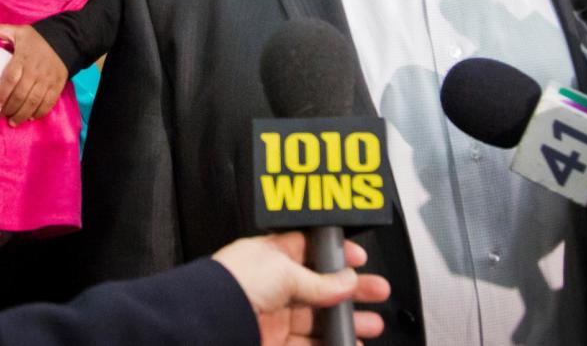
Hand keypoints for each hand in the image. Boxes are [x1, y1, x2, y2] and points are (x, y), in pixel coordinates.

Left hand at [0, 21, 67, 125]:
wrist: (66, 39)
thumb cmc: (38, 38)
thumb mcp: (18, 31)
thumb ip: (0, 30)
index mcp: (23, 59)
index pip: (10, 79)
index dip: (2, 94)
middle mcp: (35, 71)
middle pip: (21, 94)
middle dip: (11, 108)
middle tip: (2, 116)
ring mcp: (47, 80)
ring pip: (34, 101)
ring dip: (23, 114)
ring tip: (14, 122)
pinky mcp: (57, 85)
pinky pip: (48, 102)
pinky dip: (40, 112)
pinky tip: (31, 117)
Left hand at [212, 232, 388, 345]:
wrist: (209, 322)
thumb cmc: (235, 283)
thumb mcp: (284, 270)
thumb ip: (319, 280)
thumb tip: (347, 279)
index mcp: (271, 256)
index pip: (309, 250)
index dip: (335, 254)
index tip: (359, 259)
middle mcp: (273, 285)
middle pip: (320, 286)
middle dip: (351, 289)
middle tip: (377, 291)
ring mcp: (274, 316)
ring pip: (318, 319)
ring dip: (347, 321)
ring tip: (372, 324)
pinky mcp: (273, 343)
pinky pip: (309, 345)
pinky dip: (331, 345)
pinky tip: (350, 344)